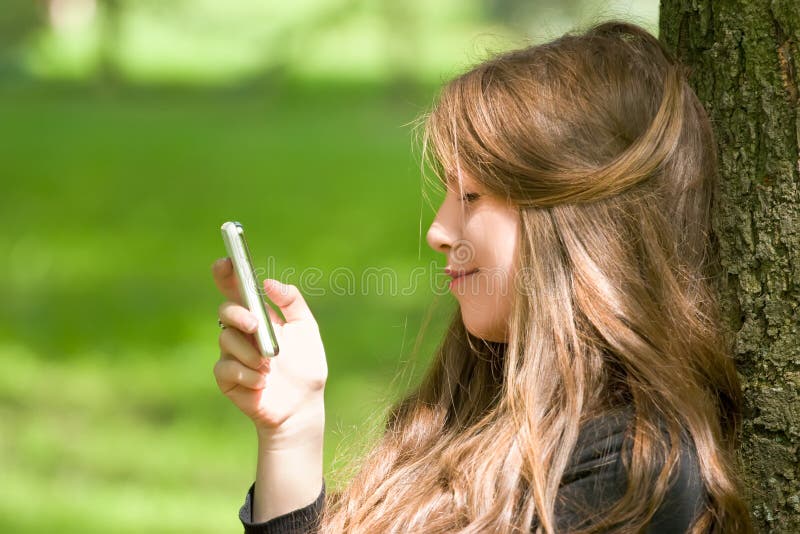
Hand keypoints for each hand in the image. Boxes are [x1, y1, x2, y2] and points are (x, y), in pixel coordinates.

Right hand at [211, 257, 326, 443]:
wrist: (302, 406)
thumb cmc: (306, 367)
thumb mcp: (307, 329)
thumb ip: (292, 302)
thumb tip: (269, 283)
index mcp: (259, 316)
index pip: (236, 290)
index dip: (227, 273)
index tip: (226, 262)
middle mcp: (241, 332)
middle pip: (225, 311)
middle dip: (238, 314)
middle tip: (255, 325)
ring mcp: (231, 354)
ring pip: (227, 340)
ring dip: (251, 353)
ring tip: (270, 367)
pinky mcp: (226, 377)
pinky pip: (226, 368)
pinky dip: (248, 375)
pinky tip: (262, 383)